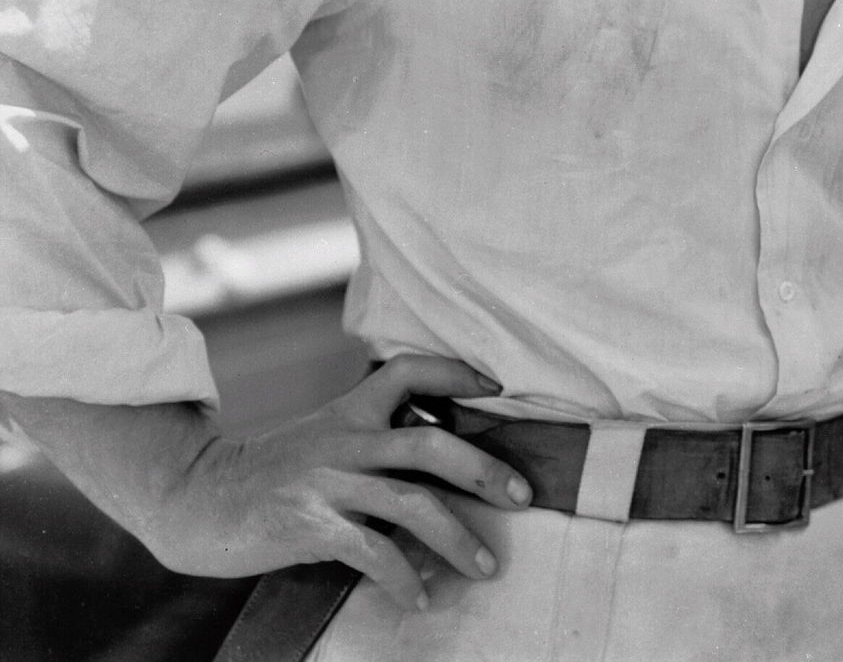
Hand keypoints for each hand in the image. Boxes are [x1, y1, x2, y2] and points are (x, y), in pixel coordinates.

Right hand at [147, 354, 529, 611]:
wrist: (193, 499)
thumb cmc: (268, 476)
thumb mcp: (321, 442)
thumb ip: (370, 444)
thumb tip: (438, 468)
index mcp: (349, 413)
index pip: (407, 371)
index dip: (455, 371)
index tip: (497, 385)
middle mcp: (344, 441)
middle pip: (431, 444)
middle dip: (485, 469)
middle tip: (522, 496)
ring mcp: (328, 482)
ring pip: (412, 502)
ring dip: (457, 537)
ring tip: (485, 567)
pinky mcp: (309, 524)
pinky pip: (371, 551)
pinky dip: (402, 577)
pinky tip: (419, 598)